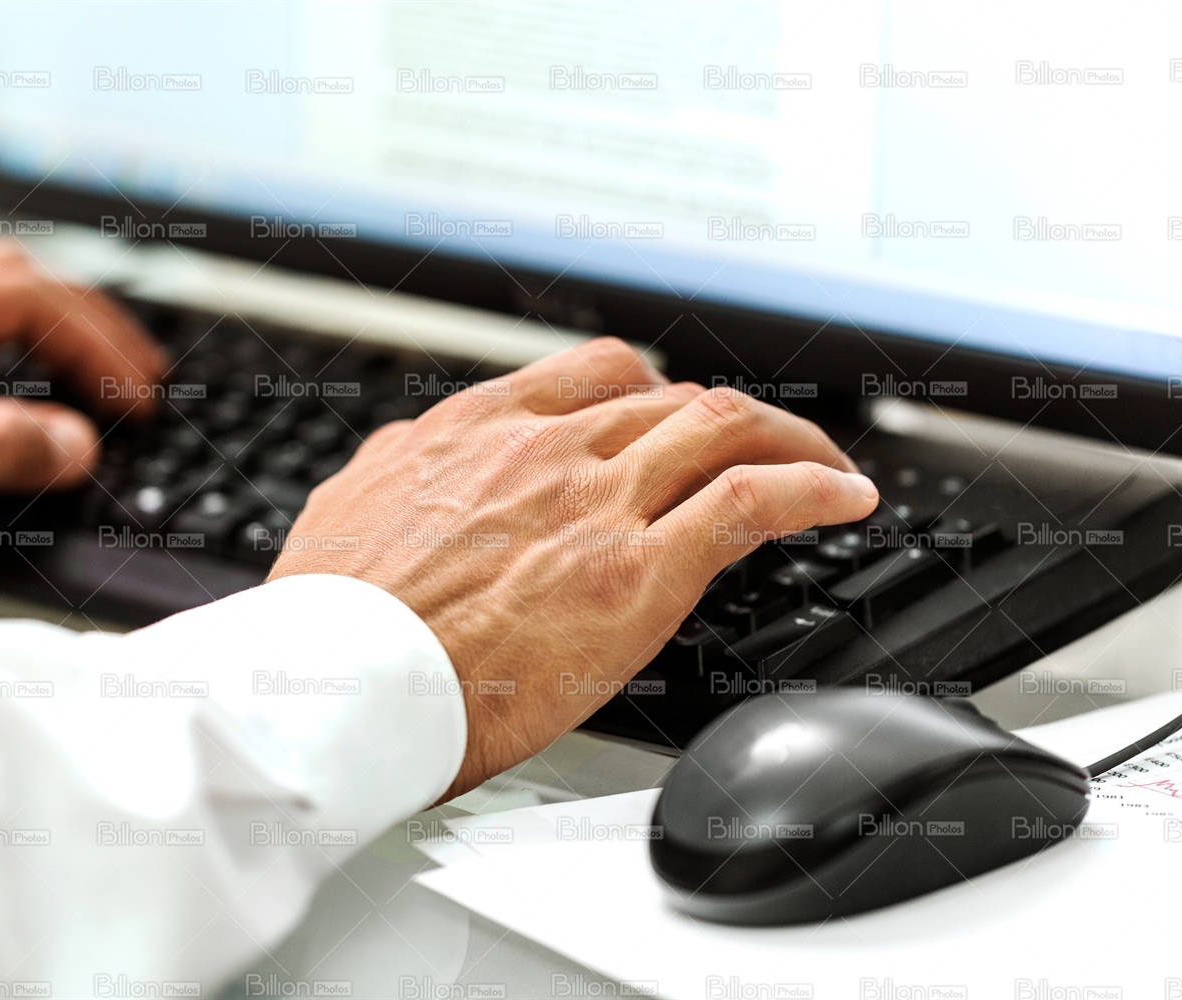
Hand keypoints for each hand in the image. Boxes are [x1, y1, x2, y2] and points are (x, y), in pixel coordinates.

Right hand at [270, 337, 877, 799]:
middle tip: (760, 450)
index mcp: (479, 432)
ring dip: (791, 440)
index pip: (599, 374)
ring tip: (828, 464)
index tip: (675, 415)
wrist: (337, 688)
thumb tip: (409, 460)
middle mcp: (548, 451)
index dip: (655, 389)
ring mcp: (597, 506)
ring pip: (724, 430)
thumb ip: (398, 472)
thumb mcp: (348, 509)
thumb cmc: (334, 624)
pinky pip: (753, 501)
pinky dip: (814, 488)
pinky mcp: (636, 574)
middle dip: (730, 421)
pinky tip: (847, 498)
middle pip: (675, 399)